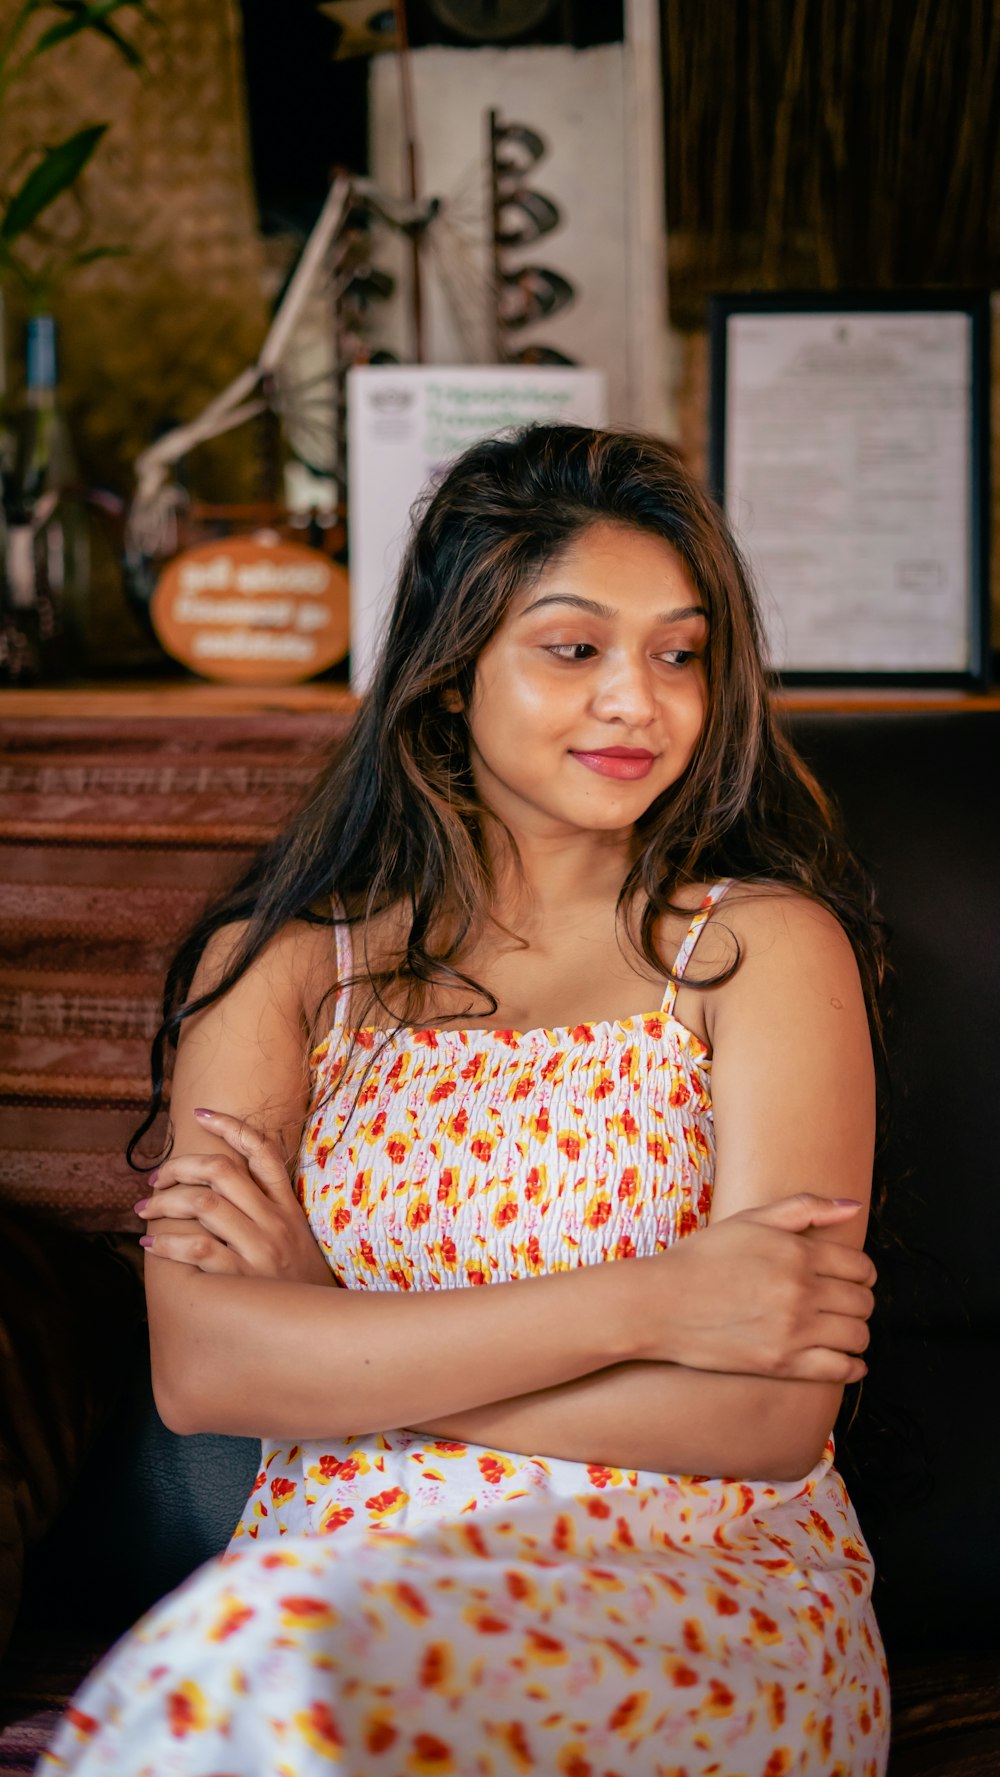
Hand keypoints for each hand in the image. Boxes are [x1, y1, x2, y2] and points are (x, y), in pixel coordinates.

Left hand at [136, 1108, 333, 1286]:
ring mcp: (261, 1250)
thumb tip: (222, 1188)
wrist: (323, 1331)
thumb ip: (270, 1213)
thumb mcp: (297, 1241)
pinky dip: (167, 1243)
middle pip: (222, 1172)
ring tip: (146, 1211)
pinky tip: (151, 1246)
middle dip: (179, 1168)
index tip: (200, 1115)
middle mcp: (275, 1223)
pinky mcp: (244, 1280)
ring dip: (165, 1203)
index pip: (263, 1153)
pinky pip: (199, 1248)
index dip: (231, 1127)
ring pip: (204, 1205)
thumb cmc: (299, 1286)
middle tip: (156, 1179)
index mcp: (288, 1208)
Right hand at [641, 1194, 875, 1381]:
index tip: (852, 1279)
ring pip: (857, 1335)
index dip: (862, 1273)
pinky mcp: (782, 1363)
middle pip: (862, 1302)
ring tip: (841, 1330)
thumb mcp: (751, 1220)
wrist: (660, 1304)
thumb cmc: (703, 1257)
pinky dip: (852, 1367)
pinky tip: (847, 1362)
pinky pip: (840, 1369)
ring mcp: (794, 1330)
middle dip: (859, 1302)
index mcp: (799, 1253)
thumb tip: (853, 1206)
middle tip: (844, 1304)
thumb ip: (806, 1208)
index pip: (861, 1267)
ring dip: (856, 1333)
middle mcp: (802, 1291)